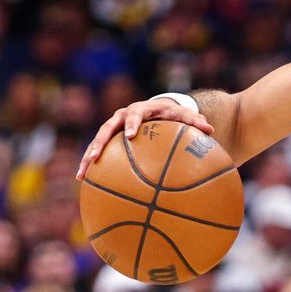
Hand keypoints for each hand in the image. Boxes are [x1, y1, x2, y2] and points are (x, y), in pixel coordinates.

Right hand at [77, 96, 215, 179]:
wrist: (158, 109)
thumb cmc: (173, 115)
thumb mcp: (185, 116)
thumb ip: (195, 122)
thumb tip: (209, 130)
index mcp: (140, 110)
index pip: (134, 114)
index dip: (131, 123)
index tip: (130, 135)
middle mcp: (122, 117)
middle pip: (107, 128)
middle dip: (99, 142)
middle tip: (95, 157)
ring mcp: (113, 128)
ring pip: (97, 141)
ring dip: (88, 157)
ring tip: (81, 175)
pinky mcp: (109, 139)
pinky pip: (98, 152)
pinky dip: (90, 165)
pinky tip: (84, 182)